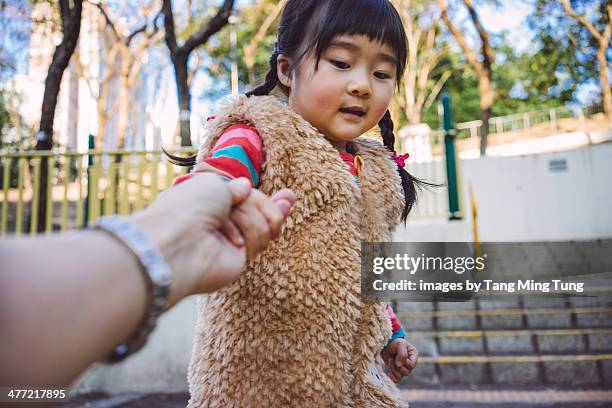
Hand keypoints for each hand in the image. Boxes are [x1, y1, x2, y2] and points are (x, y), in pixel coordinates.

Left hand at [130, 174, 294, 303]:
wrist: (181, 244)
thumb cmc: (190, 208)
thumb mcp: (217, 184)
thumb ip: (236, 188)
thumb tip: (246, 186)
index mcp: (209, 200)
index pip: (246, 196)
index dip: (264, 199)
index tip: (289, 196)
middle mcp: (219, 220)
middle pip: (259, 209)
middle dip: (269, 206)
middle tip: (284, 201)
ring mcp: (230, 240)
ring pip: (263, 224)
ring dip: (255, 220)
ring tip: (235, 227)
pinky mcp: (239, 259)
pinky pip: (261, 241)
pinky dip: (257, 235)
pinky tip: (242, 239)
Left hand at [381, 338, 417, 382]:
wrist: (386, 344)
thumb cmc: (395, 342)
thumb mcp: (400, 344)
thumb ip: (402, 354)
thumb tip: (399, 365)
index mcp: (413, 356)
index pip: (412, 365)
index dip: (404, 363)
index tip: (397, 355)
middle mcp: (410, 363)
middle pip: (406, 372)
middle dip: (397, 366)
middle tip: (391, 358)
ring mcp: (403, 368)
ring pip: (401, 376)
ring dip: (393, 370)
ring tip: (390, 361)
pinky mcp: (396, 371)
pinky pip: (396, 380)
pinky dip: (392, 377)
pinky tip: (388, 372)